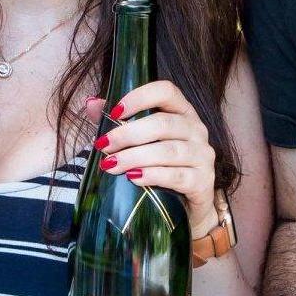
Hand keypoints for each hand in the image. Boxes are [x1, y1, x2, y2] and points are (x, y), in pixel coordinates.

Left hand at [87, 82, 217, 227]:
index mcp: (183, 111)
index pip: (166, 91)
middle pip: (163, 123)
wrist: (189, 203)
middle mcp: (197, 129)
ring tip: (111, 165)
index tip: (114, 113)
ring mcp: (203, 155)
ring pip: (168, 151)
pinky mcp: (203, 181)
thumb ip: (119, 120)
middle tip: (104, 146)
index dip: (140, 97)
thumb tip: (91, 104)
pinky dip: (152, 176)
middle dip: (127, 134)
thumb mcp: (143, 140)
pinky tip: (133, 178)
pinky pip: (176, 175)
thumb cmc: (163, 164)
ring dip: (134, 157)